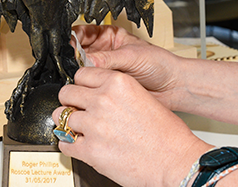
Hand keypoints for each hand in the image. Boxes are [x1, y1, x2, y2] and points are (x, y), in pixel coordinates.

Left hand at [55, 67, 212, 186]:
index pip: (82, 74)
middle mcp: (103, 100)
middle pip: (67, 93)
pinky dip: (69, 145)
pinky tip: (79, 145)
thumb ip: (116, 93)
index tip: (82, 92)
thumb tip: (98, 95)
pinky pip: (64, 143)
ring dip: (68, 124)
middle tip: (76, 110)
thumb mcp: (144, 98)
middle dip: (70, 102)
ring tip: (80, 130)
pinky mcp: (89, 150)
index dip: (81, 85)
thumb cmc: (168, 135)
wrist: (176, 162)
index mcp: (118, 83)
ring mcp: (94, 125)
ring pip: (61, 117)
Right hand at [71, 25, 185, 108]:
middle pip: (79, 52)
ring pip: (81, 70)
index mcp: (110, 36)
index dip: (74, 39)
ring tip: (78, 76)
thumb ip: (107, 59)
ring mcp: (104, 70)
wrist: (173, 86)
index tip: (69, 47)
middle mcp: (104, 52)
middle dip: (73, 57)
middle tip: (72, 64)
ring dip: (78, 73)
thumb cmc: (160, 64)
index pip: (84, 33)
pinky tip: (85, 87)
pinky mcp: (106, 87)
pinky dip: (85, 87)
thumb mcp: (132, 56)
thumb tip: (85, 62)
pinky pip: (89, 86)